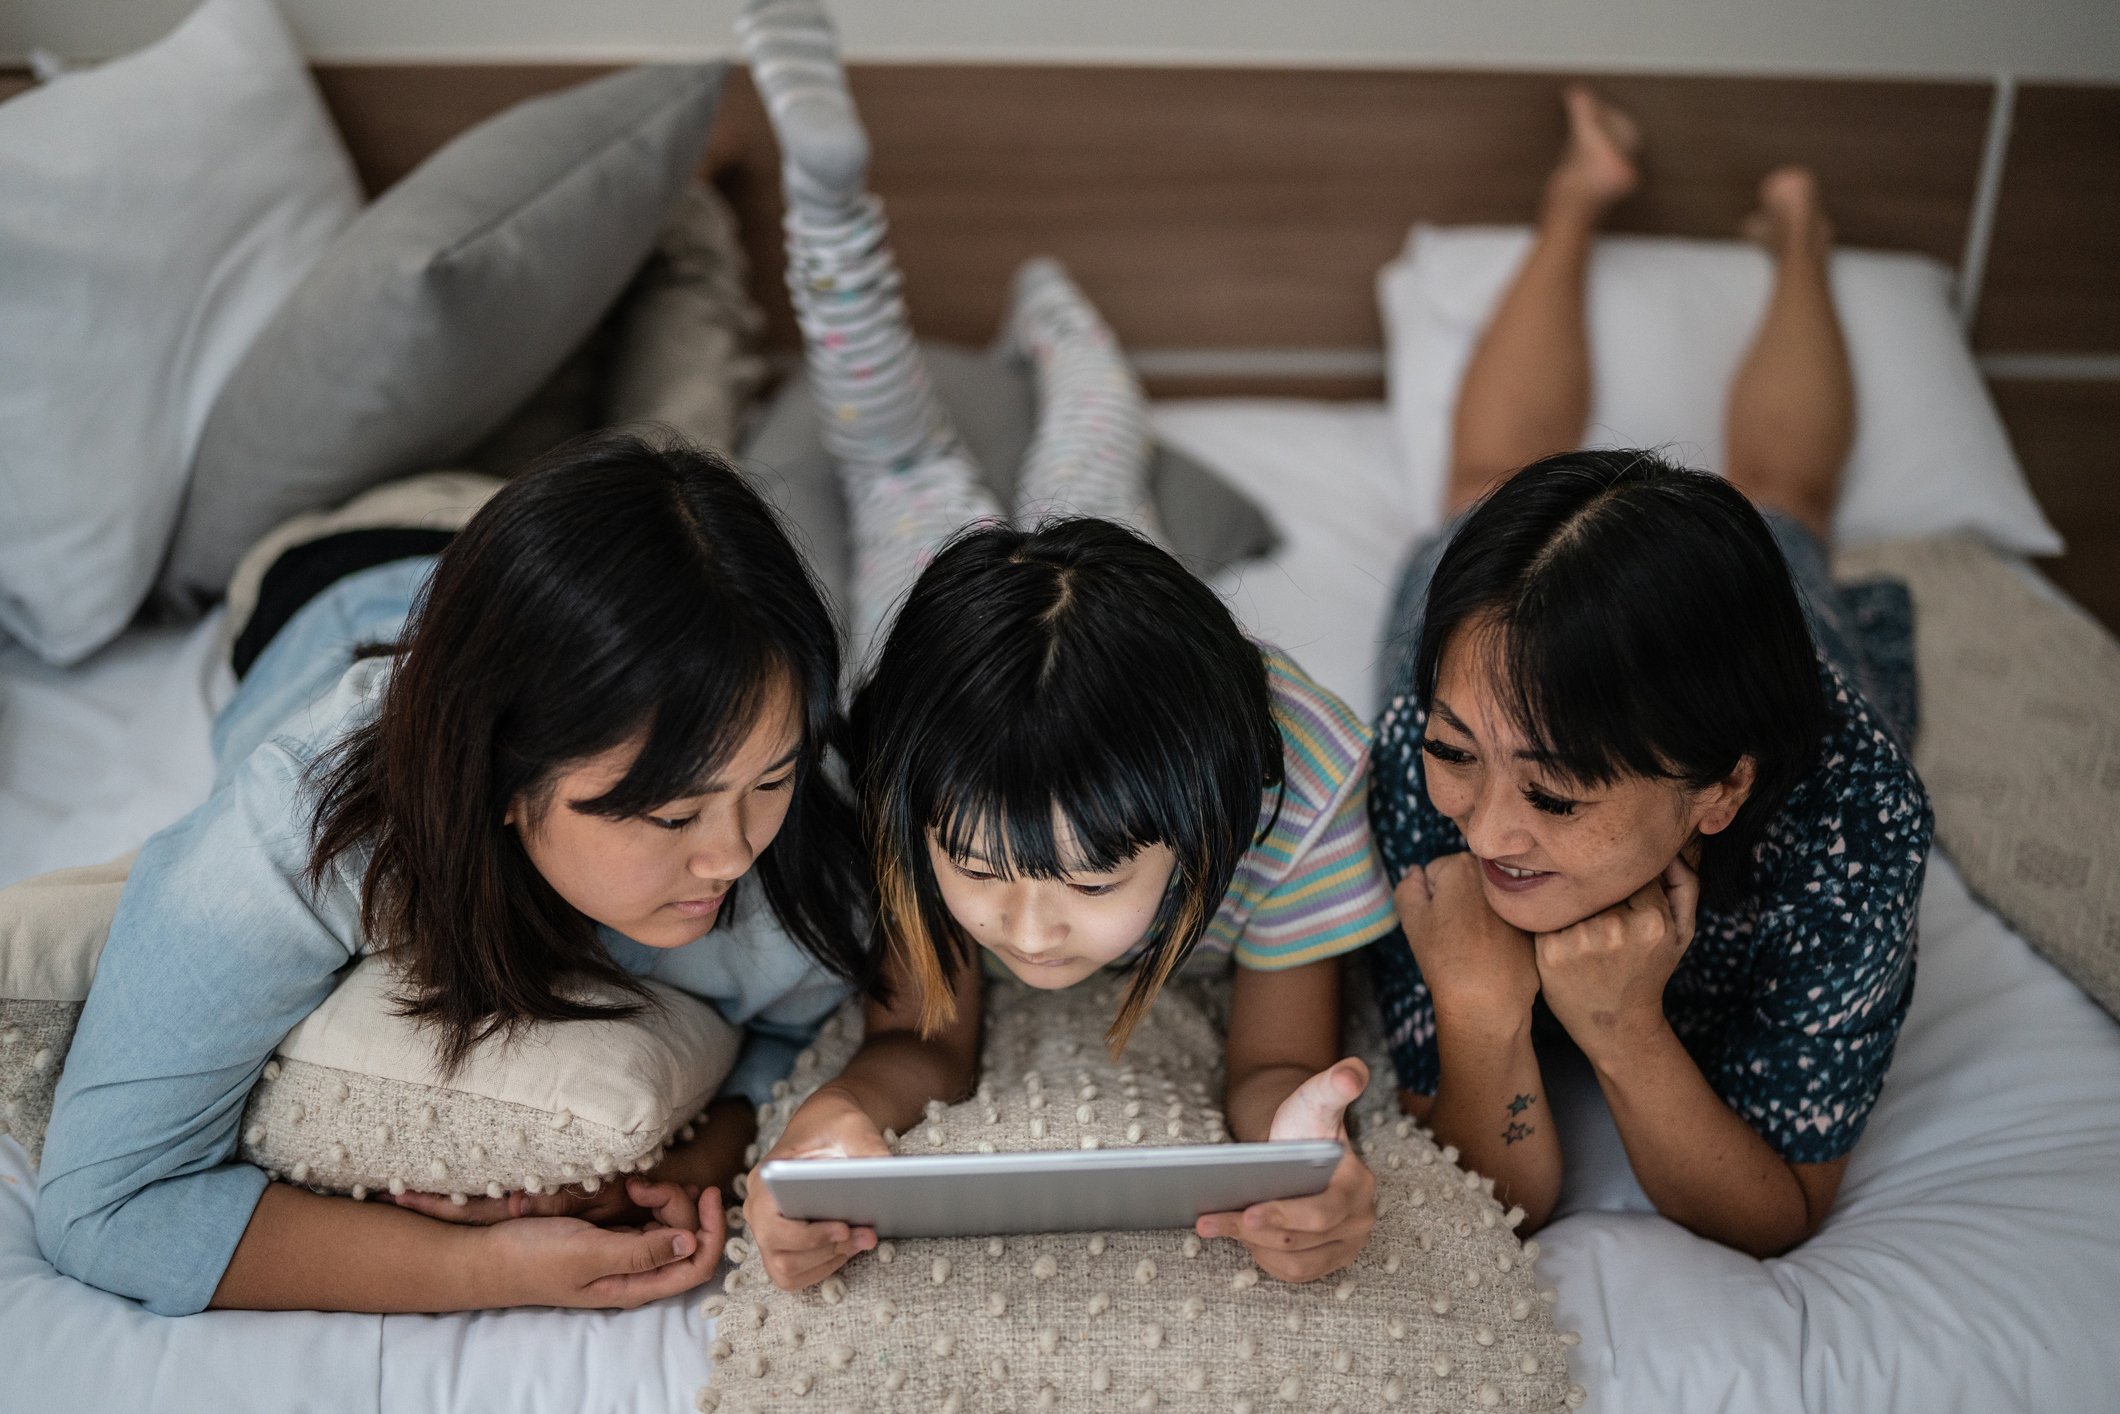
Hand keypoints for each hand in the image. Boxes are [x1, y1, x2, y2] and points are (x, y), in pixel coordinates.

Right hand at [476, 1181, 724, 1308]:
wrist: (490, 1253)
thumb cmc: (534, 1259)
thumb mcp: (588, 1255)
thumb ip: (640, 1253)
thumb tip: (691, 1243)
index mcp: (636, 1285)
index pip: (698, 1265)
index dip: (713, 1230)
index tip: (708, 1192)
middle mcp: (638, 1271)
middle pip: (687, 1236)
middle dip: (678, 1204)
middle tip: (642, 1186)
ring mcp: (626, 1250)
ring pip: (670, 1221)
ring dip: (663, 1196)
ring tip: (634, 1184)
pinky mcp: (612, 1232)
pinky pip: (649, 1213)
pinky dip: (651, 1194)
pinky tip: (635, 1183)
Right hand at [744, 1087, 890, 1290]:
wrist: (827, 1126)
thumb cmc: (835, 1124)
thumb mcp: (854, 1127)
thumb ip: (869, 1151)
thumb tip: (886, 1180)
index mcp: (764, 1180)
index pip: (774, 1227)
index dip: (809, 1238)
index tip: (844, 1228)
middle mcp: (757, 1210)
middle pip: (782, 1256)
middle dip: (828, 1251)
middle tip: (866, 1235)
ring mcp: (767, 1230)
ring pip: (788, 1270)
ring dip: (828, 1261)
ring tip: (862, 1238)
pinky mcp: (782, 1243)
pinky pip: (795, 1273)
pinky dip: (823, 1267)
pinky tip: (849, 1246)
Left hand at [1196, 1059, 1375, 1282]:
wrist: (1304, 1150)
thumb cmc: (1306, 1125)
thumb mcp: (1316, 1100)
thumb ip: (1334, 1085)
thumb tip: (1352, 1072)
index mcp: (1358, 1185)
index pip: (1321, 1211)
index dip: (1284, 1215)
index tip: (1248, 1212)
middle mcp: (1360, 1221)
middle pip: (1300, 1240)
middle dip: (1251, 1231)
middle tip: (1207, 1221)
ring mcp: (1347, 1246)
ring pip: (1294, 1262)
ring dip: (1253, 1247)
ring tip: (1217, 1224)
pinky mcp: (1330, 1261)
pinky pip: (1295, 1273)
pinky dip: (1264, 1260)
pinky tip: (1239, 1239)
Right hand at [1396, 853, 1539, 1030]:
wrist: (1487, 1001)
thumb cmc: (1445, 959)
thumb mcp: (1412, 920)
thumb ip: (1407, 887)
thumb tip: (1415, 872)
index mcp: (1462, 866)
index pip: (1435, 873)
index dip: (1430, 900)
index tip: (1437, 924)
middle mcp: (1495, 876)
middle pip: (1463, 883)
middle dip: (1456, 902)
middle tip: (1454, 935)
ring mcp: (1518, 899)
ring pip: (1485, 903)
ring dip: (1478, 917)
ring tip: (1473, 946)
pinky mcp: (1532, 924)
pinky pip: (1506, 921)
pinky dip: (1499, 932)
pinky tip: (1493, 955)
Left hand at [1536, 856, 1698, 1062]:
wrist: (1615, 1023)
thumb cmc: (1649, 970)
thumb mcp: (1682, 931)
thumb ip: (1685, 884)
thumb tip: (1666, 846)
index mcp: (1652, 920)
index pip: (1632, 870)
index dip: (1625, 878)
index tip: (1622, 893)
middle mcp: (1615, 928)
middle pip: (1599, 880)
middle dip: (1599, 887)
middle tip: (1600, 908)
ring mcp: (1580, 939)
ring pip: (1572, 894)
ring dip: (1575, 901)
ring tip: (1585, 924)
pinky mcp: (1549, 949)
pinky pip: (1548, 912)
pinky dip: (1554, 917)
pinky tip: (1565, 935)